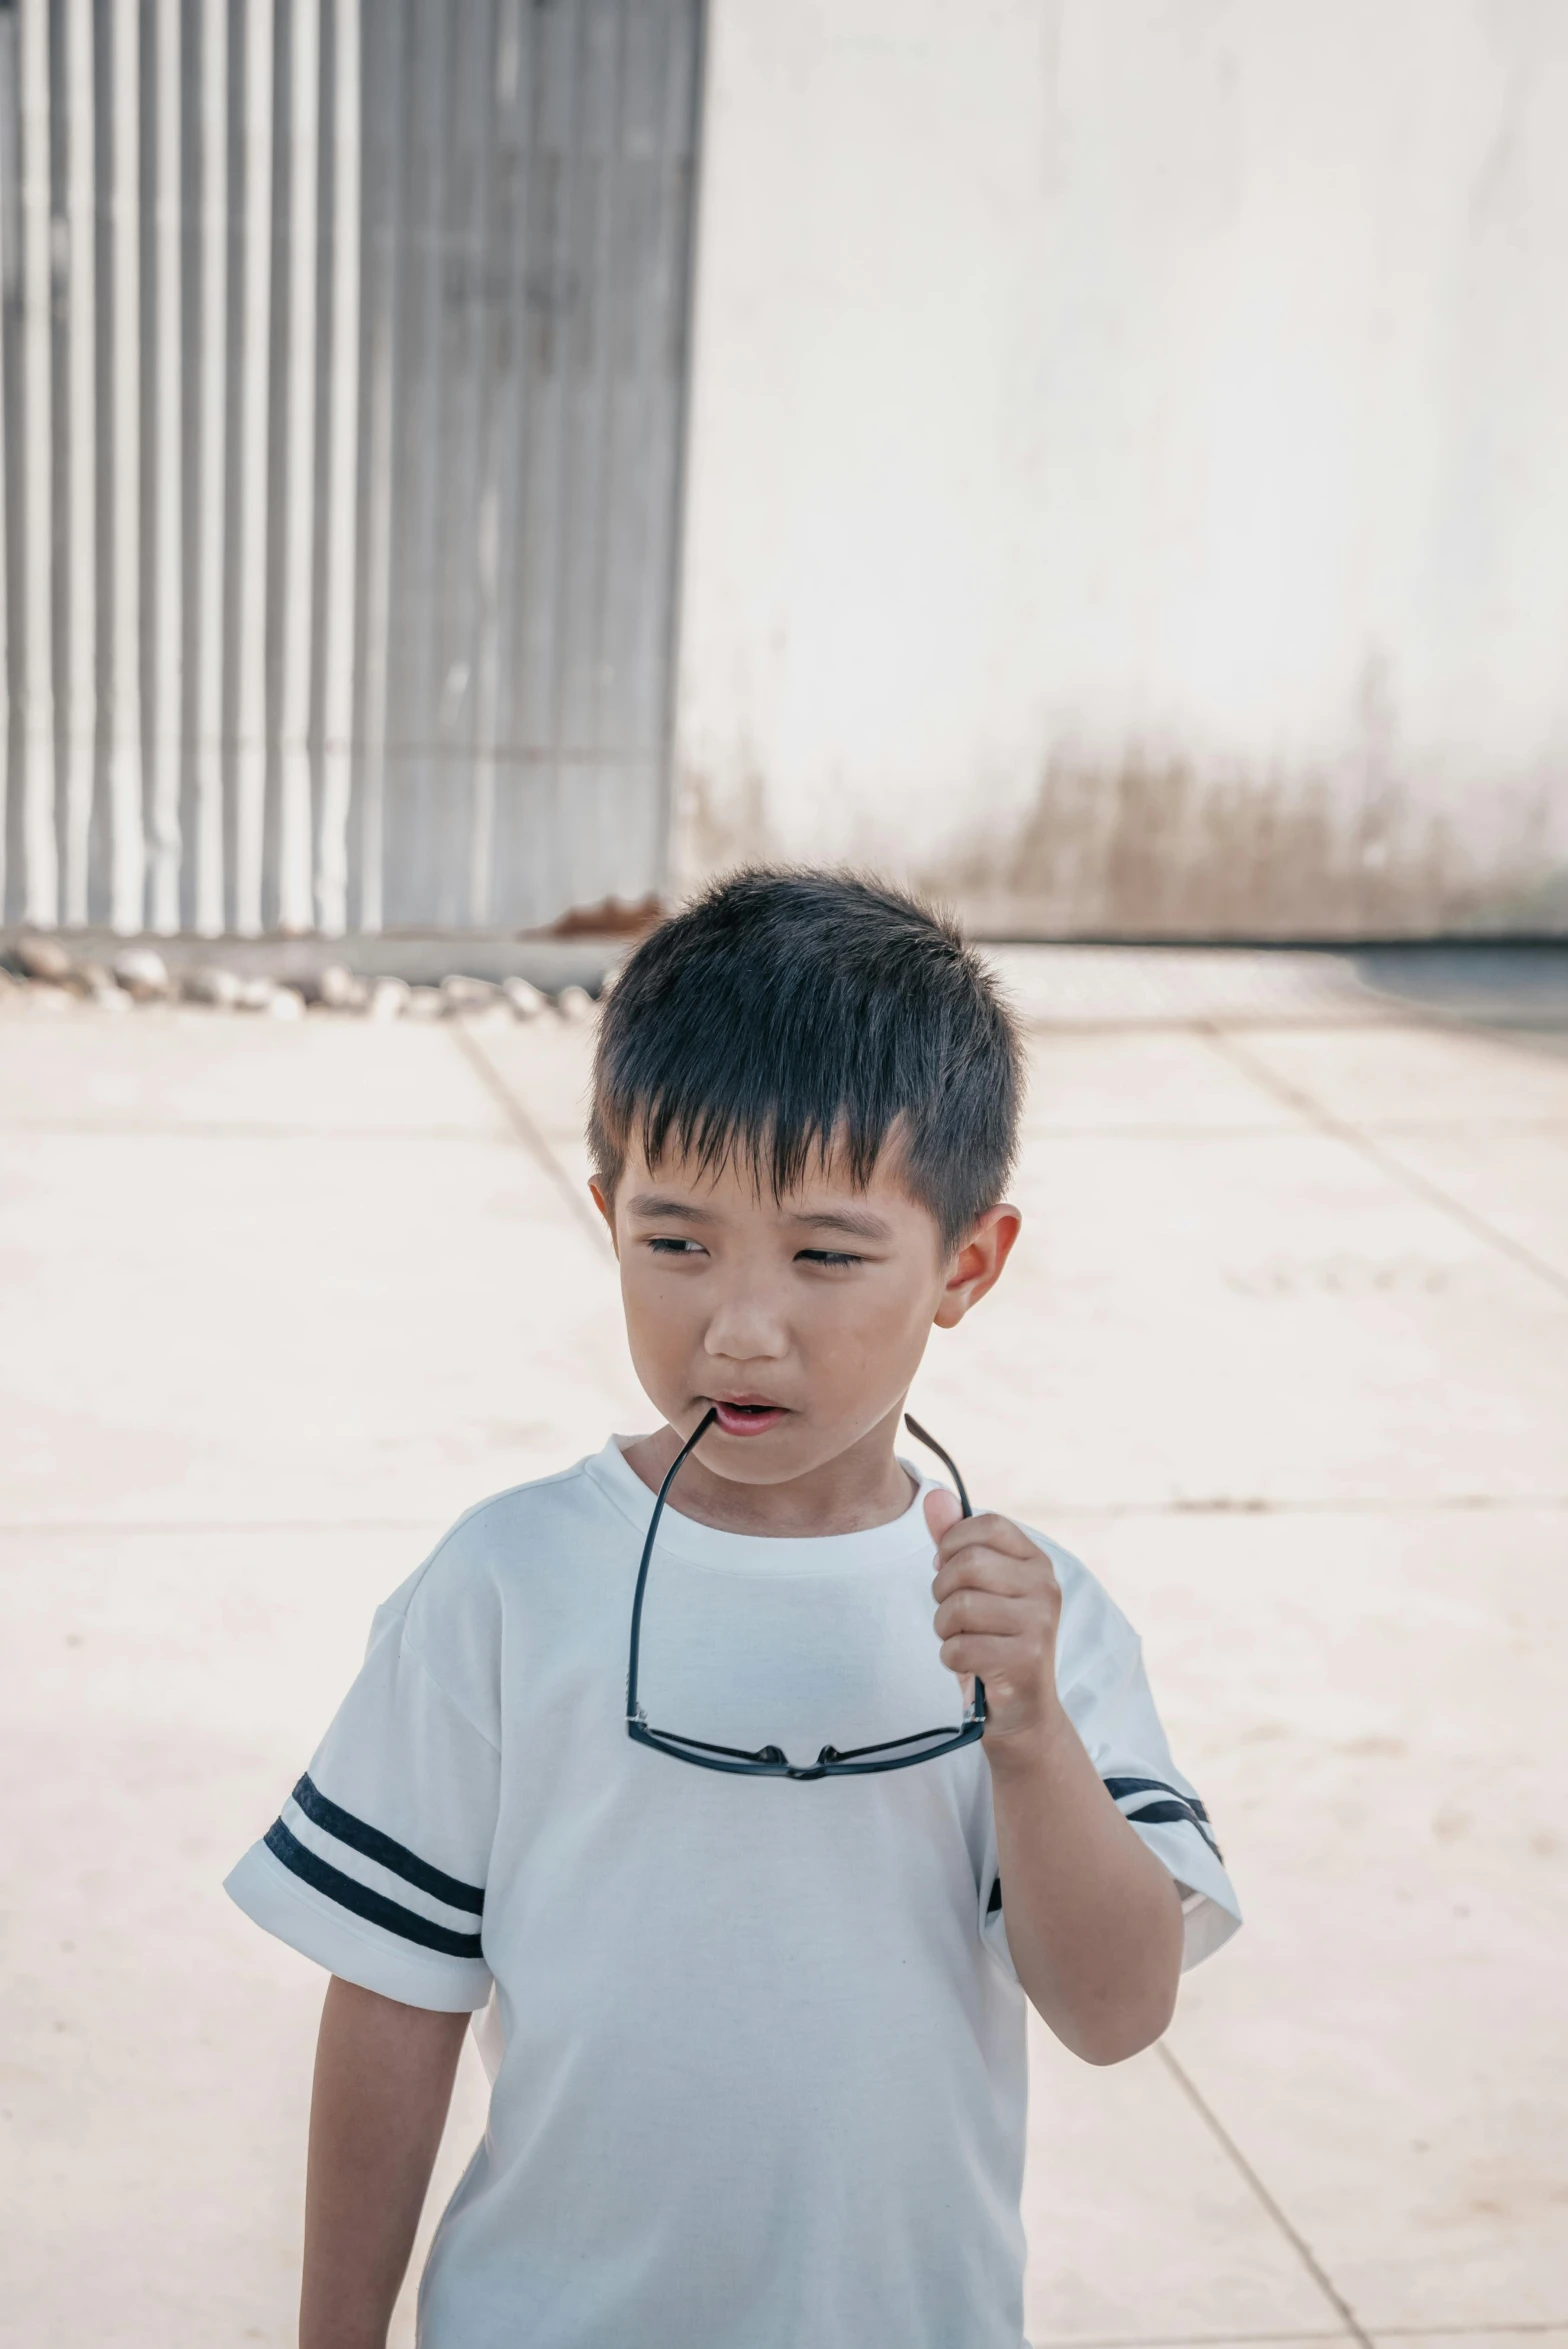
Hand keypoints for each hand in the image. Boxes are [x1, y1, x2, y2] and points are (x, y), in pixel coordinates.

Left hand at [926, 1490, 1063, 1747]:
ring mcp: (1040, 1622)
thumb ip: (953, 1541)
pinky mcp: (1027, 1659)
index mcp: (1036, 1561)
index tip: (946, 1567)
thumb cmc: (991, 1638)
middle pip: (969, 1563)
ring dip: (945, 1628)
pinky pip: (961, 1647)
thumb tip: (933, 1495)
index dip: (953, 1543)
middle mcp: (1046, 1586)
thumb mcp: (974, 1586)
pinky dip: (951, 1657)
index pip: (988, 1525)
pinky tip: (968, 1663)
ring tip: (959, 1638)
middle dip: (942, 1590)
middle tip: (949, 1611)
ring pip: (961, 1606)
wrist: (1021, 1708)